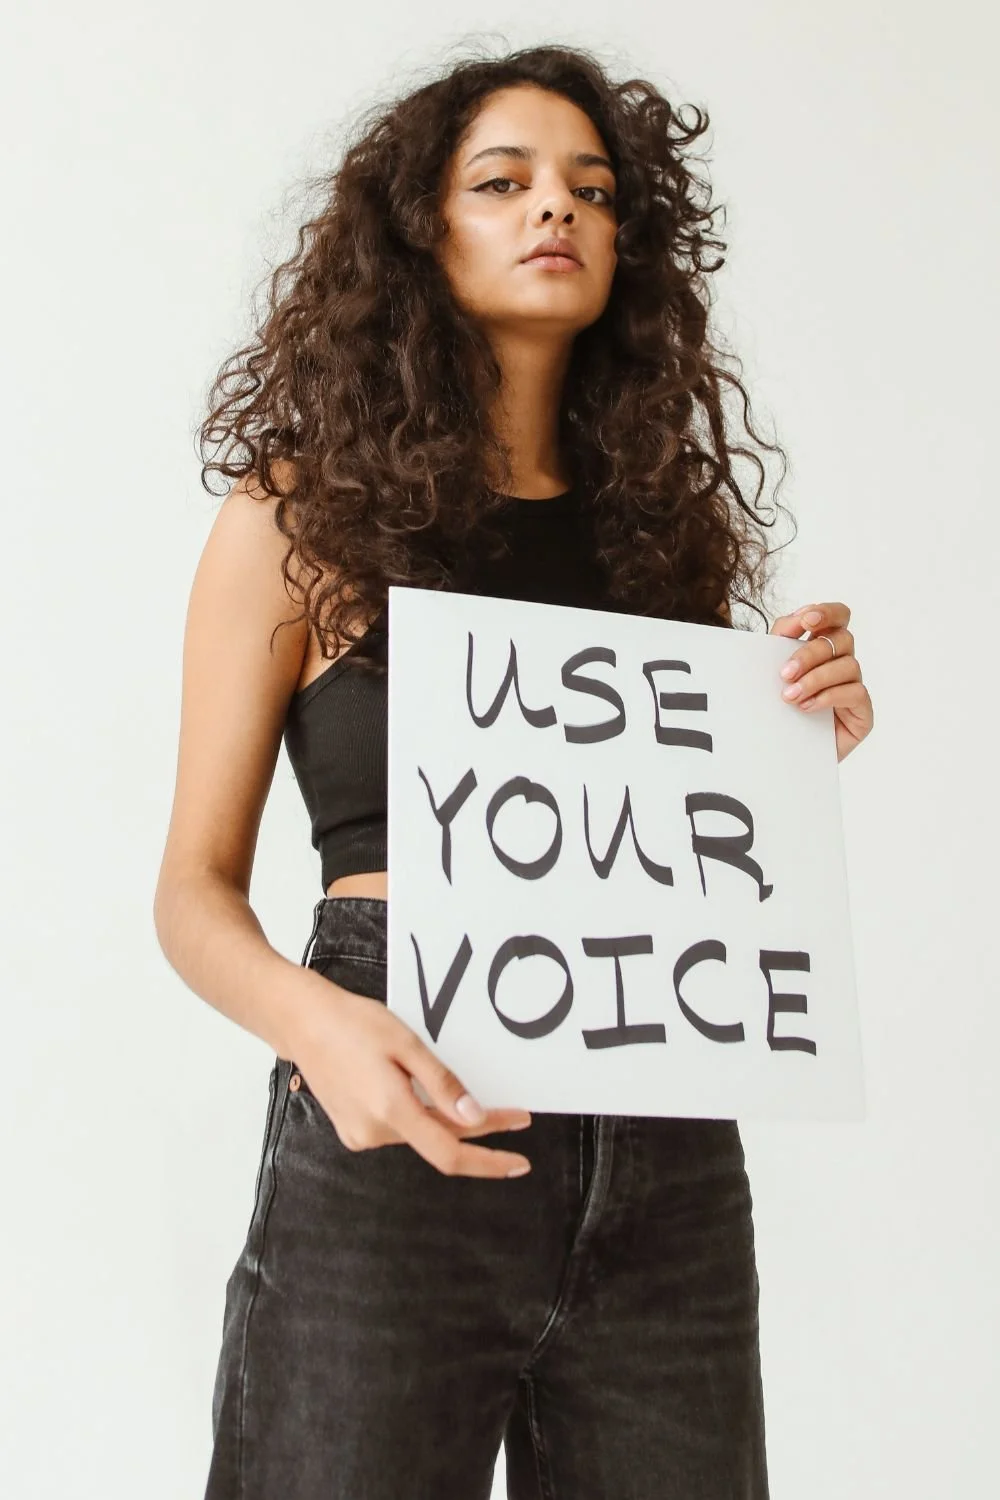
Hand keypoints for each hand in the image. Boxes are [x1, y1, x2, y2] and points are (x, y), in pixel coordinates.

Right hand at [288, 968, 533, 1177]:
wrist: (303, 1023)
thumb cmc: (353, 1024)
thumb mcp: (407, 1044)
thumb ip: (442, 1084)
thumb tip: (475, 1118)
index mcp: (390, 1110)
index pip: (451, 1153)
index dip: (489, 1161)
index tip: (519, 1161)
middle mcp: (374, 1132)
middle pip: (440, 1141)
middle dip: (478, 1130)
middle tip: (514, 1116)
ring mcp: (360, 1135)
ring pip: (420, 1135)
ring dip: (447, 1122)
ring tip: (468, 1099)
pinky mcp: (353, 1130)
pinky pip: (400, 1130)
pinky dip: (421, 1118)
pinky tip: (424, 1097)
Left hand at [769, 601, 873, 763]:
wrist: (777, 755)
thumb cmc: (775, 709)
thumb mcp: (771, 670)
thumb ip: (782, 639)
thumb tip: (795, 619)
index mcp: (824, 647)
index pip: (838, 616)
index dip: (827, 612)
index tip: (805, 621)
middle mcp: (843, 663)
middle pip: (841, 640)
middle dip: (810, 654)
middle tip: (784, 673)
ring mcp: (855, 687)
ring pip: (848, 665)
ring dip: (816, 679)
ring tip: (790, 696)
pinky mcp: (863, 713)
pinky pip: (855, 693)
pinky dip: (828, 697)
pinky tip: (807, 708)